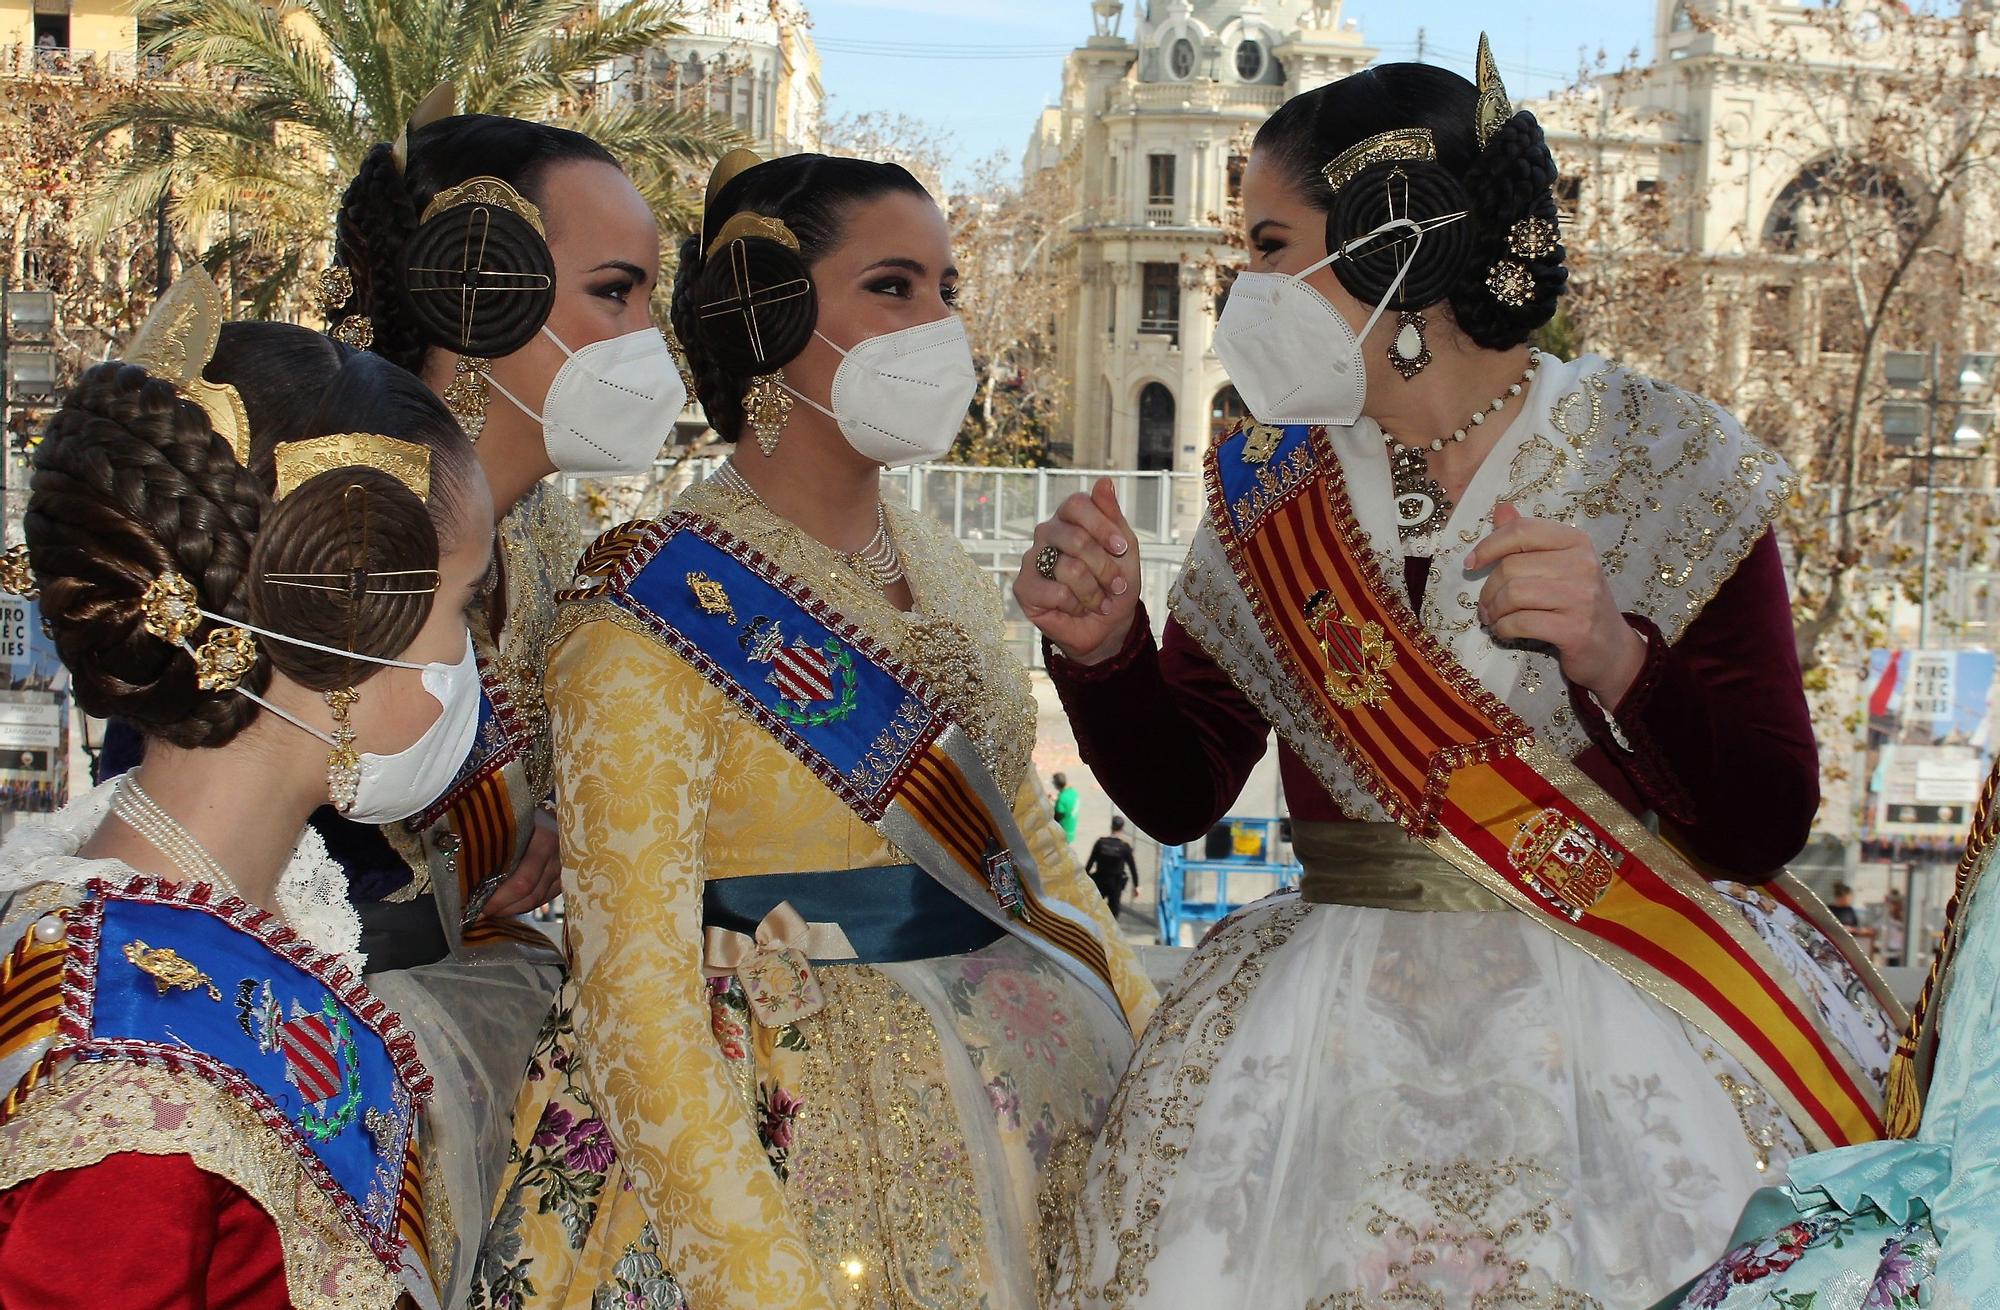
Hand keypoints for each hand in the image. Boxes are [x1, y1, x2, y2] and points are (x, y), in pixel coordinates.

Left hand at [480, 811, 561, 918]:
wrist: (557, 808)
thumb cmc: (522, 814)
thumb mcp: (510, 824)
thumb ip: (494, 843)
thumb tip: (462, 869)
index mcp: (544, 843)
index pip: (522, 882)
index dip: (498, 899)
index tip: (473, 907)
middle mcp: (558, 859)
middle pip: (529, 895)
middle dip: (500, 908)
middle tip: (476, 914)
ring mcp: (564, 871)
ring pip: (535, 900)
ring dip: (509, 909)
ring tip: (487, 912)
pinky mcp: (563, 880)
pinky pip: (542, 900)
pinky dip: (521, 906)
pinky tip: (504, 906)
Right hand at [1012, 478, 1141, 665]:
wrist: (1107, 625)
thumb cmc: (1115, 584)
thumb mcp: (1124, 549)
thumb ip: (1112, 515)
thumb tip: (1104, 480)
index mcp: (1068, 518)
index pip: (1076, 504)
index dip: (1102, 526)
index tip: (1121, 549)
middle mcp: (1046, 534)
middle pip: (1076, 538)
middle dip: (1105, 567)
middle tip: (1117, 585)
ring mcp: (1032, 559)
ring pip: (1069, 568)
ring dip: (1094, 592)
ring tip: (1099, 601)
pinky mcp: (1023, 587)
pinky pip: (1057, 592)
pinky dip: (1077, 606)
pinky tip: (1078, 609)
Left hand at [1465, 503, 1646, 704]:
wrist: (1612, 649)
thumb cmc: (1577, 603)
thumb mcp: (1558, 565)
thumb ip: (1528, 538)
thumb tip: (1501, 509)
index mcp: (1576, 542)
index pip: (1522, 531)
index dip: (1488, 546)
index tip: (1471, 564)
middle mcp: (1582, 564)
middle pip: (1511, 566)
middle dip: (1489, 589)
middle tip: (1487, 605)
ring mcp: (1581, 597)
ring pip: (1513, 594)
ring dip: (1494, 611)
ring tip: (1494, 618)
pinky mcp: (1574, 629)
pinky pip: (1520, 622)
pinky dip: (1503, 628)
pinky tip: (1505, 631)